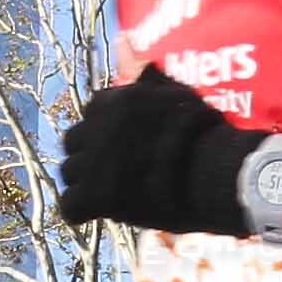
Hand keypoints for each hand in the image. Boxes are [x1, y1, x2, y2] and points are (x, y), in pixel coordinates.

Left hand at [54, 66, 257, 234]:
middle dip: (88, 155)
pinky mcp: (94, 196)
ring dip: (84, 183)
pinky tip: (98, 214)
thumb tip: (145, 68)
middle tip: (110, 171)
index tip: (123, 146)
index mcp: (112, 101)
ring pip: (69, 173)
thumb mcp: (179, 94)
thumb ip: (155, 83)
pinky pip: (69, 206)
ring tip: (107, 195)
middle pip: (73, 142)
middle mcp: (95, 128)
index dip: (105, 132)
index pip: (92, 114)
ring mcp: (92, 163)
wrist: (212, 170)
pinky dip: (82, 212)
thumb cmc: (204, 132)